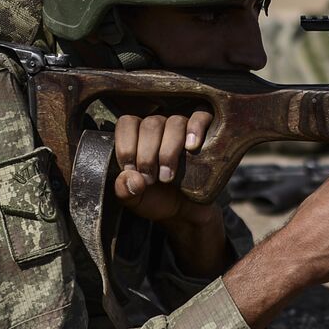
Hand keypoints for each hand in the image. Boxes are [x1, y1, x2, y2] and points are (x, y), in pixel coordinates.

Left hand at [111, 110, 216, 225]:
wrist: (184, 211)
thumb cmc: (156, 199)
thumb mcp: (133, 199)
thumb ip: (123, 190)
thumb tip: (130, 177)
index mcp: (137, 136)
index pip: (127, 123)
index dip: (126, 146)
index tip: (130, 170)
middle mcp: (160, 127)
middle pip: (151, 124)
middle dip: (147, 155)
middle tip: (150, 179)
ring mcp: (183, 128)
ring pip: (175, 123)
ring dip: (168, 152)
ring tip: (167, 176)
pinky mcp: (205, 132)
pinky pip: (201, 117)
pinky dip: (195, 129)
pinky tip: (191, 147)